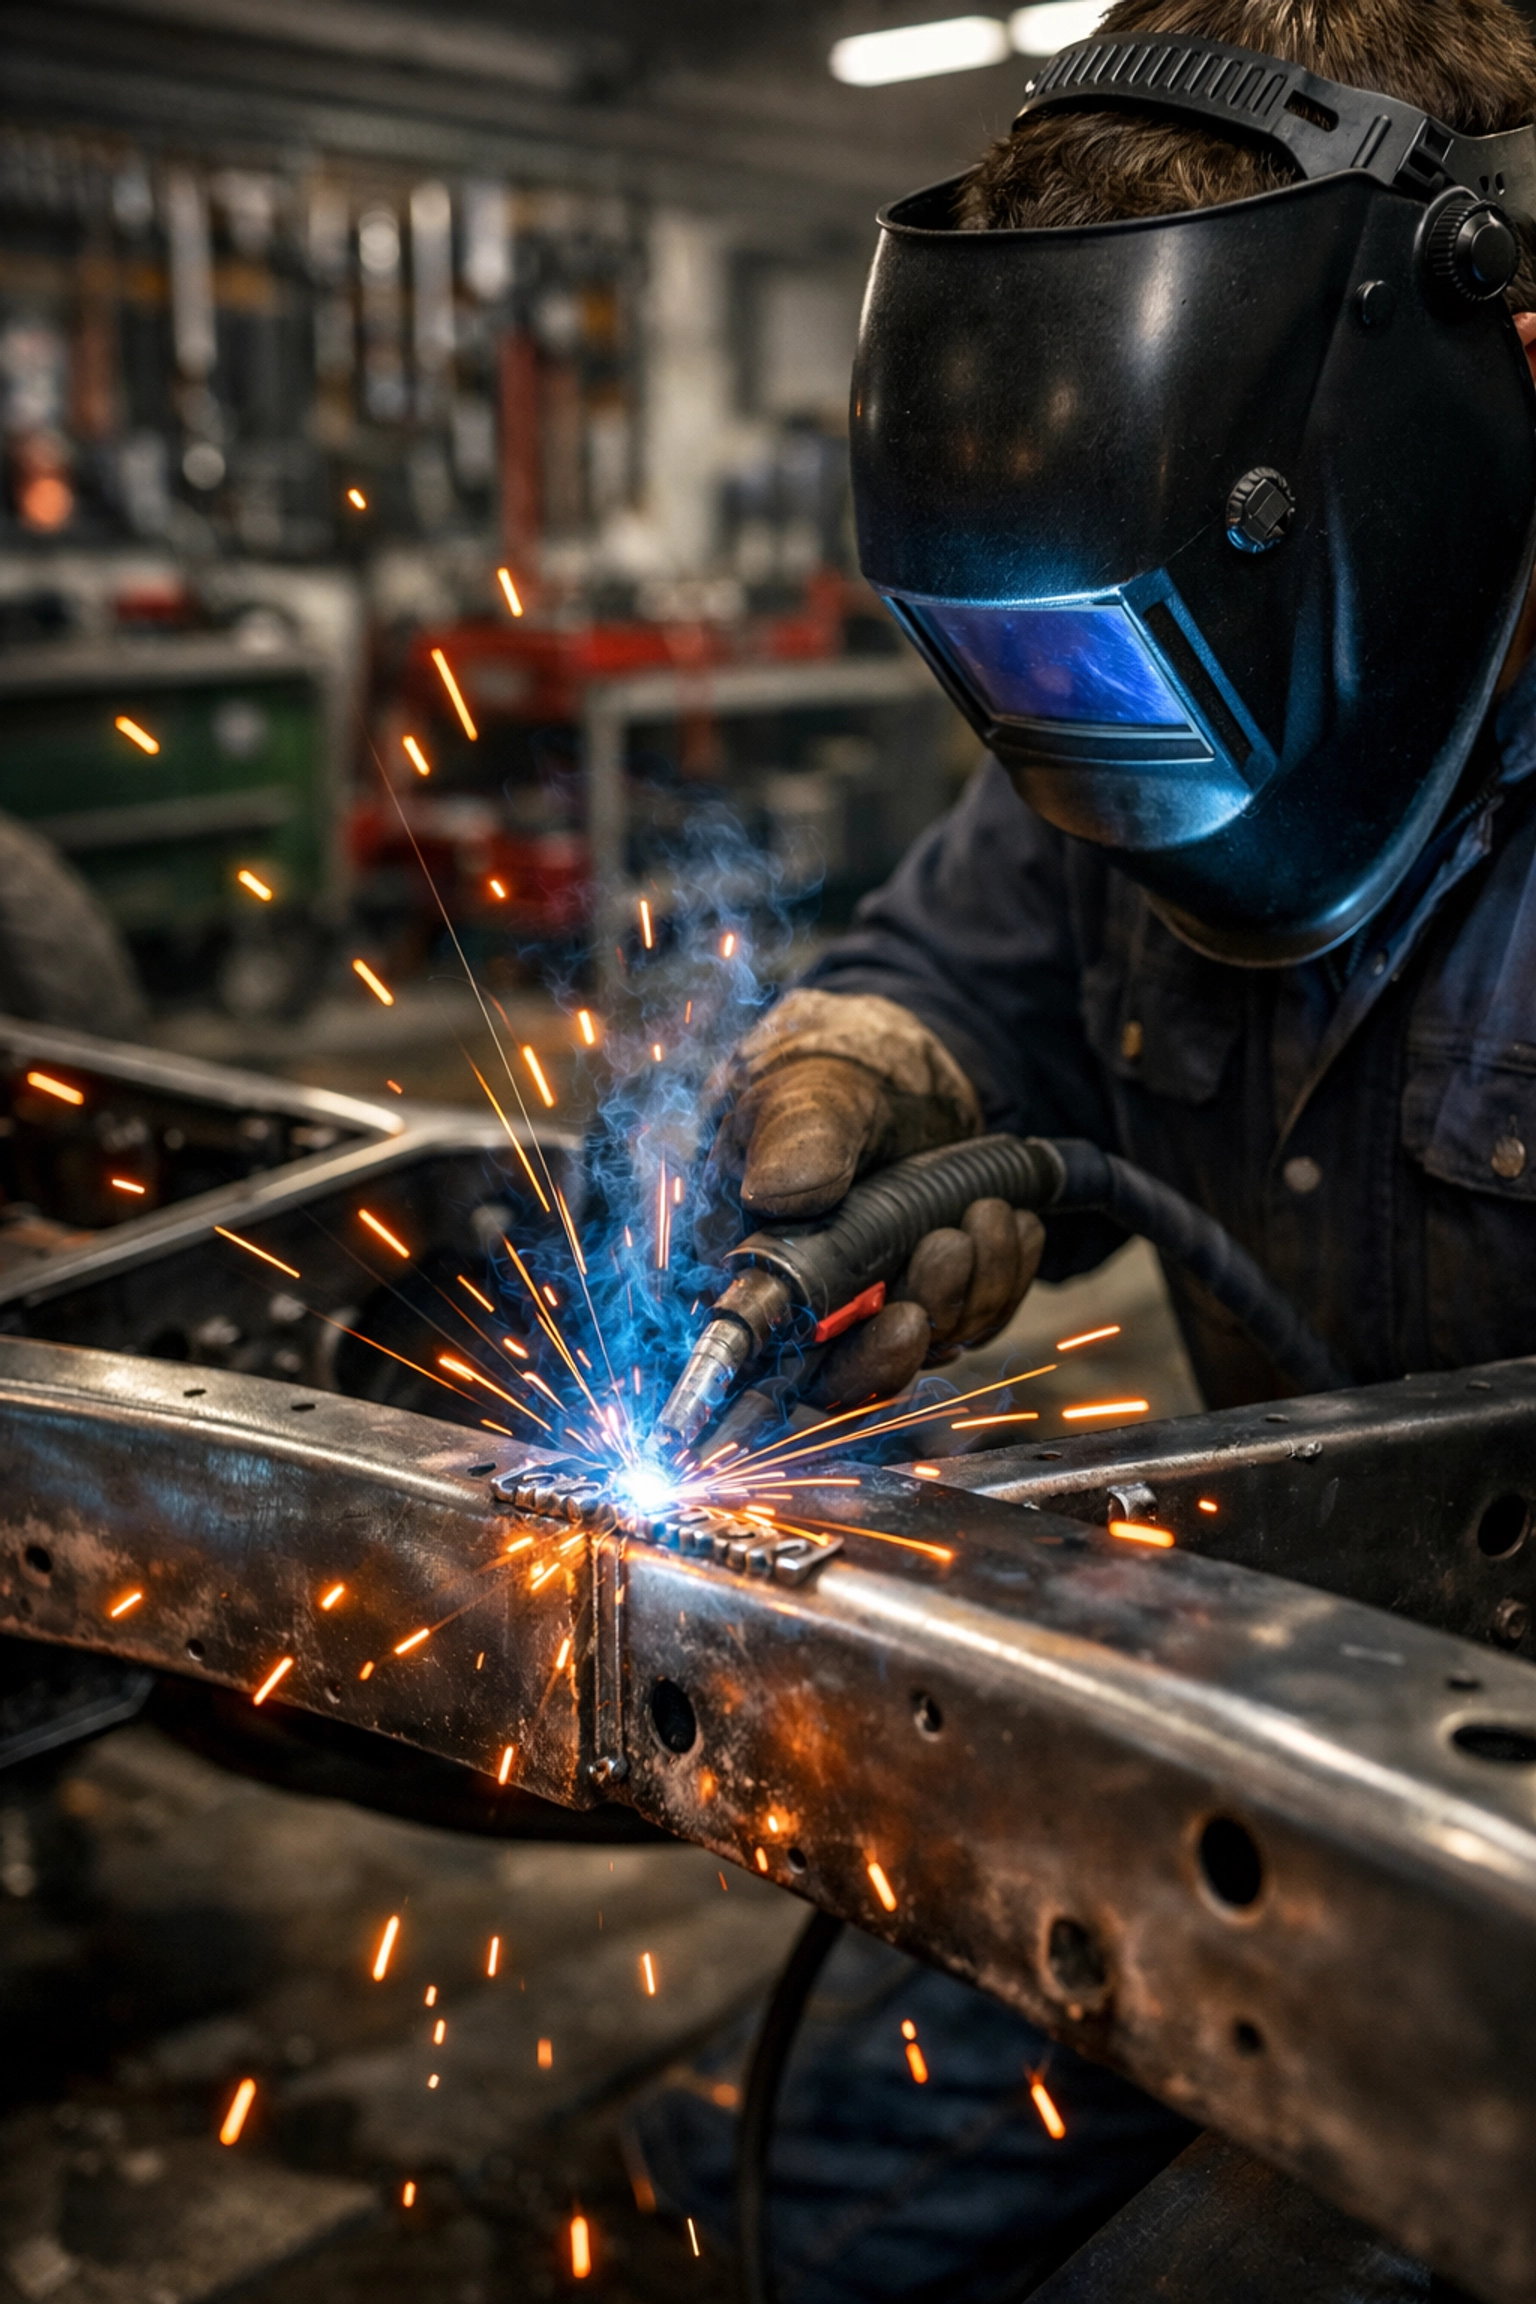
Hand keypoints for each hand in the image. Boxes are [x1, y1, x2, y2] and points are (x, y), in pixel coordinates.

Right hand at [700, 991, 1043, 1411]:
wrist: (899, 1067)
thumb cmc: (831, 1076)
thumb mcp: (810, 1090)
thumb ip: (796, 1135)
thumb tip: (779, 1192)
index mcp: (745, 1260)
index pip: (760, 1354)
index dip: (822, 1367)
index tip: (897, 1325)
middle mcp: (803, 1302)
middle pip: (845, 1374)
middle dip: (911, 1329)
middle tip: (948, 1250)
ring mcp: (870, 1305)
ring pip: (920, 1348)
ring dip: (968, 1290)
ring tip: (987, 1211)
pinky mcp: (927, 1299)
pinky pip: (969, 1321)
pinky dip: (1001, 1278)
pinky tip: (1012, 1223)